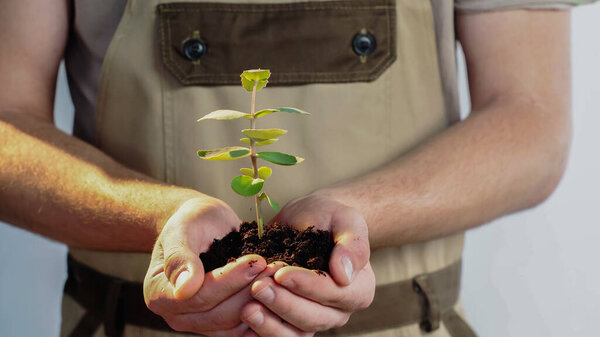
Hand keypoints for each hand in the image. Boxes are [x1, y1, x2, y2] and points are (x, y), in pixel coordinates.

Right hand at [143, 197, 266, 335]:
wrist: (202, 224)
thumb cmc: (190, 222)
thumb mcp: (182, 229)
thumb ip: (180, 258)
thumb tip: (184, 289)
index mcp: (159, 295)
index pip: (199, 296)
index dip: (230, 281)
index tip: (256, 260)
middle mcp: (177, 315)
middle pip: (219, 315)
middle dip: (250, 290)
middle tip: (275, 267)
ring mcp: (200, 322)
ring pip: (235, 323)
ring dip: (262, 300)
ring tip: (279, 274)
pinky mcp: (221, 323)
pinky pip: (244, 325)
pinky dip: (264, 309)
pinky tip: (280, 289)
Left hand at [240, 193, 375, 335]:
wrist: (307, 219)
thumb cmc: (329, 217)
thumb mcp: (346, 219)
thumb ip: (352, 244)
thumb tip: (345, 274)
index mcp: (359, 289)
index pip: (334, 294)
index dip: (308, 286)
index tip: (282, 273)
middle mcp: (339, 311)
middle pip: (313, 319)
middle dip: (284, 305)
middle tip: (258, 287)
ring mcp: (315, 320)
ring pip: (294, 334)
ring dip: (269, 324)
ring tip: (247, 308)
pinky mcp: (291, 322)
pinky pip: (278, 335)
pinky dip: (261, 332)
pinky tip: (243, 323)